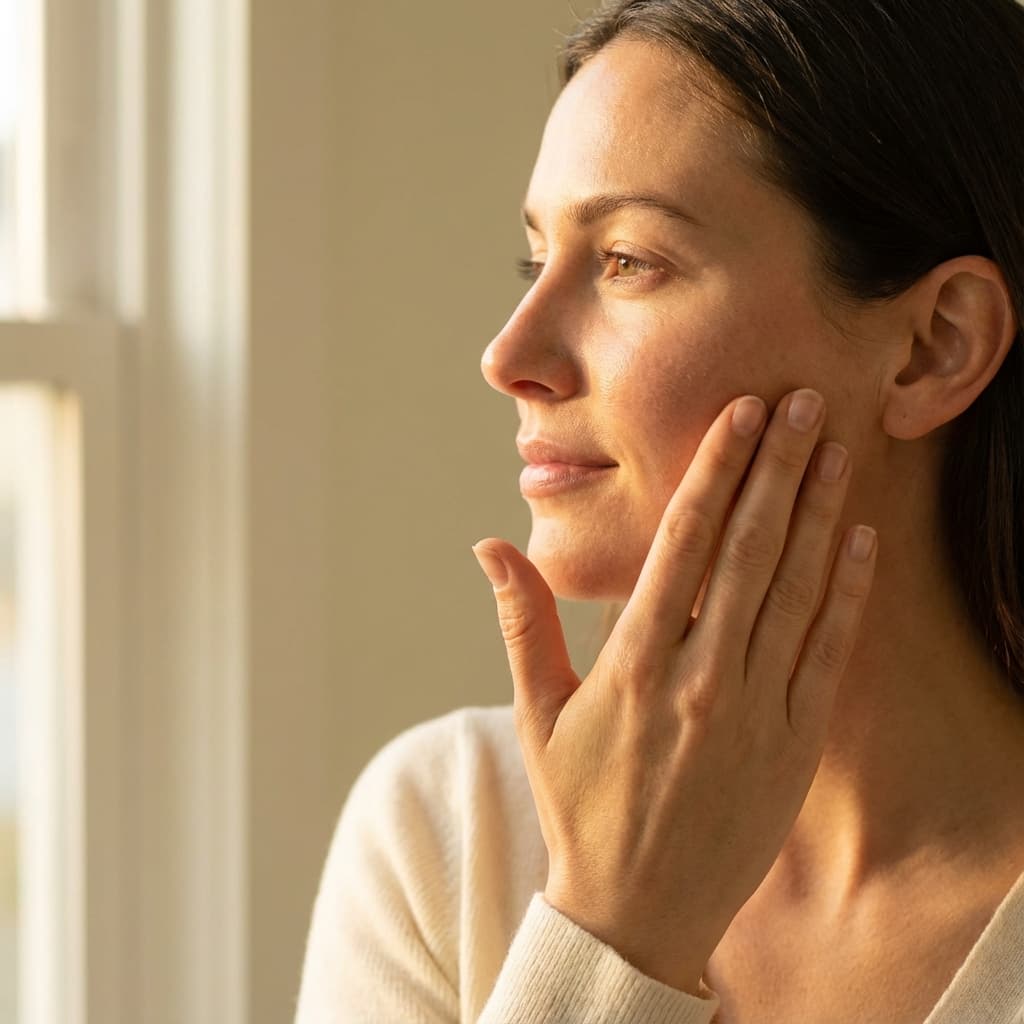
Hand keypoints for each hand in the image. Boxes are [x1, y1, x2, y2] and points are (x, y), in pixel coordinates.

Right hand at [471, 389, 876, 995]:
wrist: (637, 907)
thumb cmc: (580, 803)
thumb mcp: (537, 713)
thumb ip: (521, 622)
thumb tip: (489, 545)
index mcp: (633, 664)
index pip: (682, 543)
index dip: (714, 471)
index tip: (738, 414)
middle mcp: (699, 678)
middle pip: (747, 550)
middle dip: (776, 467)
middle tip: (800, 401)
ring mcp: (754, 711)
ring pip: (794, 589)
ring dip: (817, 512)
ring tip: (834, 447)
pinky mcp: (793, 743)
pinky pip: (825, 652)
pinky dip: (845, 591)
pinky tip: (857, 538)